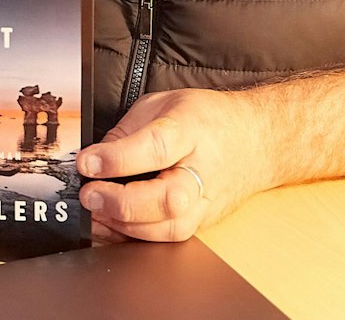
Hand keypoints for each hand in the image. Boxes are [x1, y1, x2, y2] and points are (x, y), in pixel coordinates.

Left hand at [74, 88, 273, 242]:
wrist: (256, 140)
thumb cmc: (208, 120)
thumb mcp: (163, 104)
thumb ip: (127, 131)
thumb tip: (95, 159)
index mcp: (191, 130)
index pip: (156, 148)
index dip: (118, 159)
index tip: (87, 163)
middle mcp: (202, 172)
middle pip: (167, 199)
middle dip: (122, 202)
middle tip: (90, 194)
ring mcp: (206, 203)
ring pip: (170, 229)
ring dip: (126, 227)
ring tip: (96, 214)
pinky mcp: (203, 223)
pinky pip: (168, 239)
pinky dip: (135, 238)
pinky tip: (112, 227)